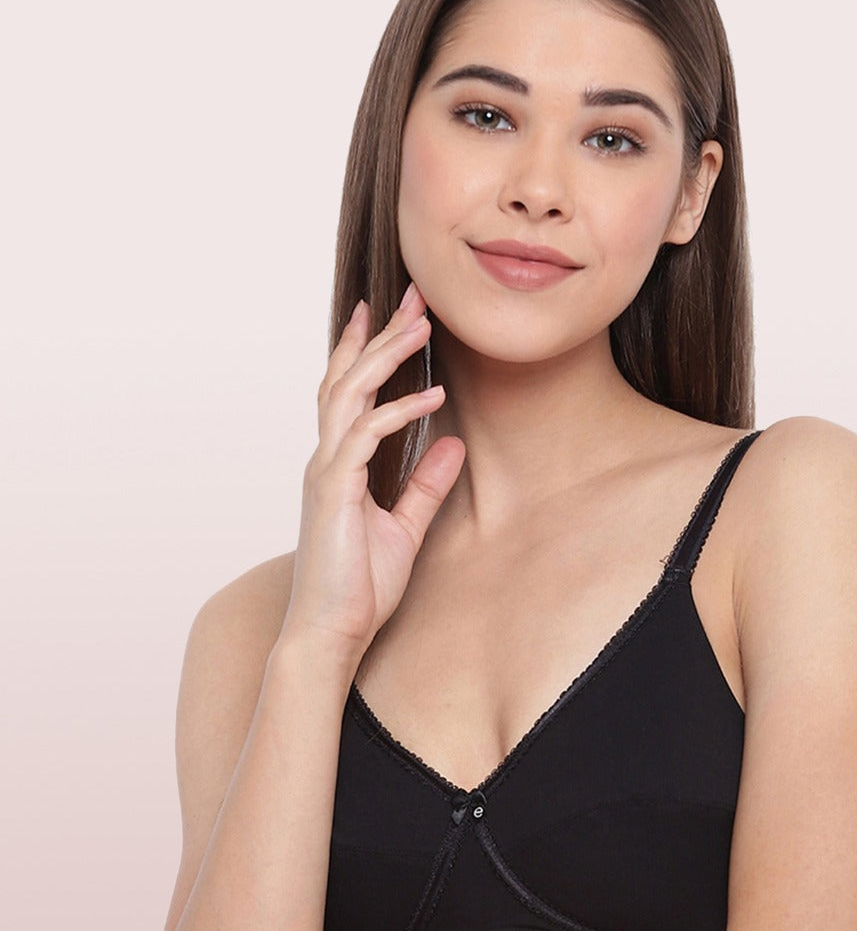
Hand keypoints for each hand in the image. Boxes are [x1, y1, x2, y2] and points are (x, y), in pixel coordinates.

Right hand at [278, 283, 464, 664]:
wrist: (332, 634)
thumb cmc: (361, 587)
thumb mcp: (406, 527)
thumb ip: (426, 485)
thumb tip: (455, 444)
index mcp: (339, 464)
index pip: (349, 392)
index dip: (366, 349)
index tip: (391, 313)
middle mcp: (327, 458)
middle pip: (347, 377)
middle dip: (379, 334)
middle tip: (413, 296)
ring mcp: (327, 471)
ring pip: (350, 393)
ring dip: (386, 355)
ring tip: (422, 326)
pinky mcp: (335, 490)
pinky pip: (366, 434)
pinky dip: (400, 411)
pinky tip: (434, 398)